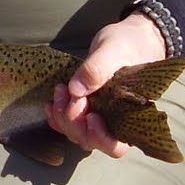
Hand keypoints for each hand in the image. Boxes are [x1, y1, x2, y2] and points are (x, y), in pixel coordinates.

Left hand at [45, 11, 168, 157]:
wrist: (131, 37)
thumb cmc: (131, 44)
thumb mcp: (115, 49)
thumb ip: (98, 68)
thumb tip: (76, 90)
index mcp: (131, 115)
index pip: (116, 146)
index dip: (99, 137)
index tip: (91, 115)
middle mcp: (115, 122)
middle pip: (90, 140)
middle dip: (73, 121)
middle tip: (69, 93)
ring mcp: (100, 117)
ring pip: (76, 133)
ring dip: (63, 116)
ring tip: (60, 90)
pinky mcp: (87, 108)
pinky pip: (68, 122)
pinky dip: (57, 115)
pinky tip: (52, 101)